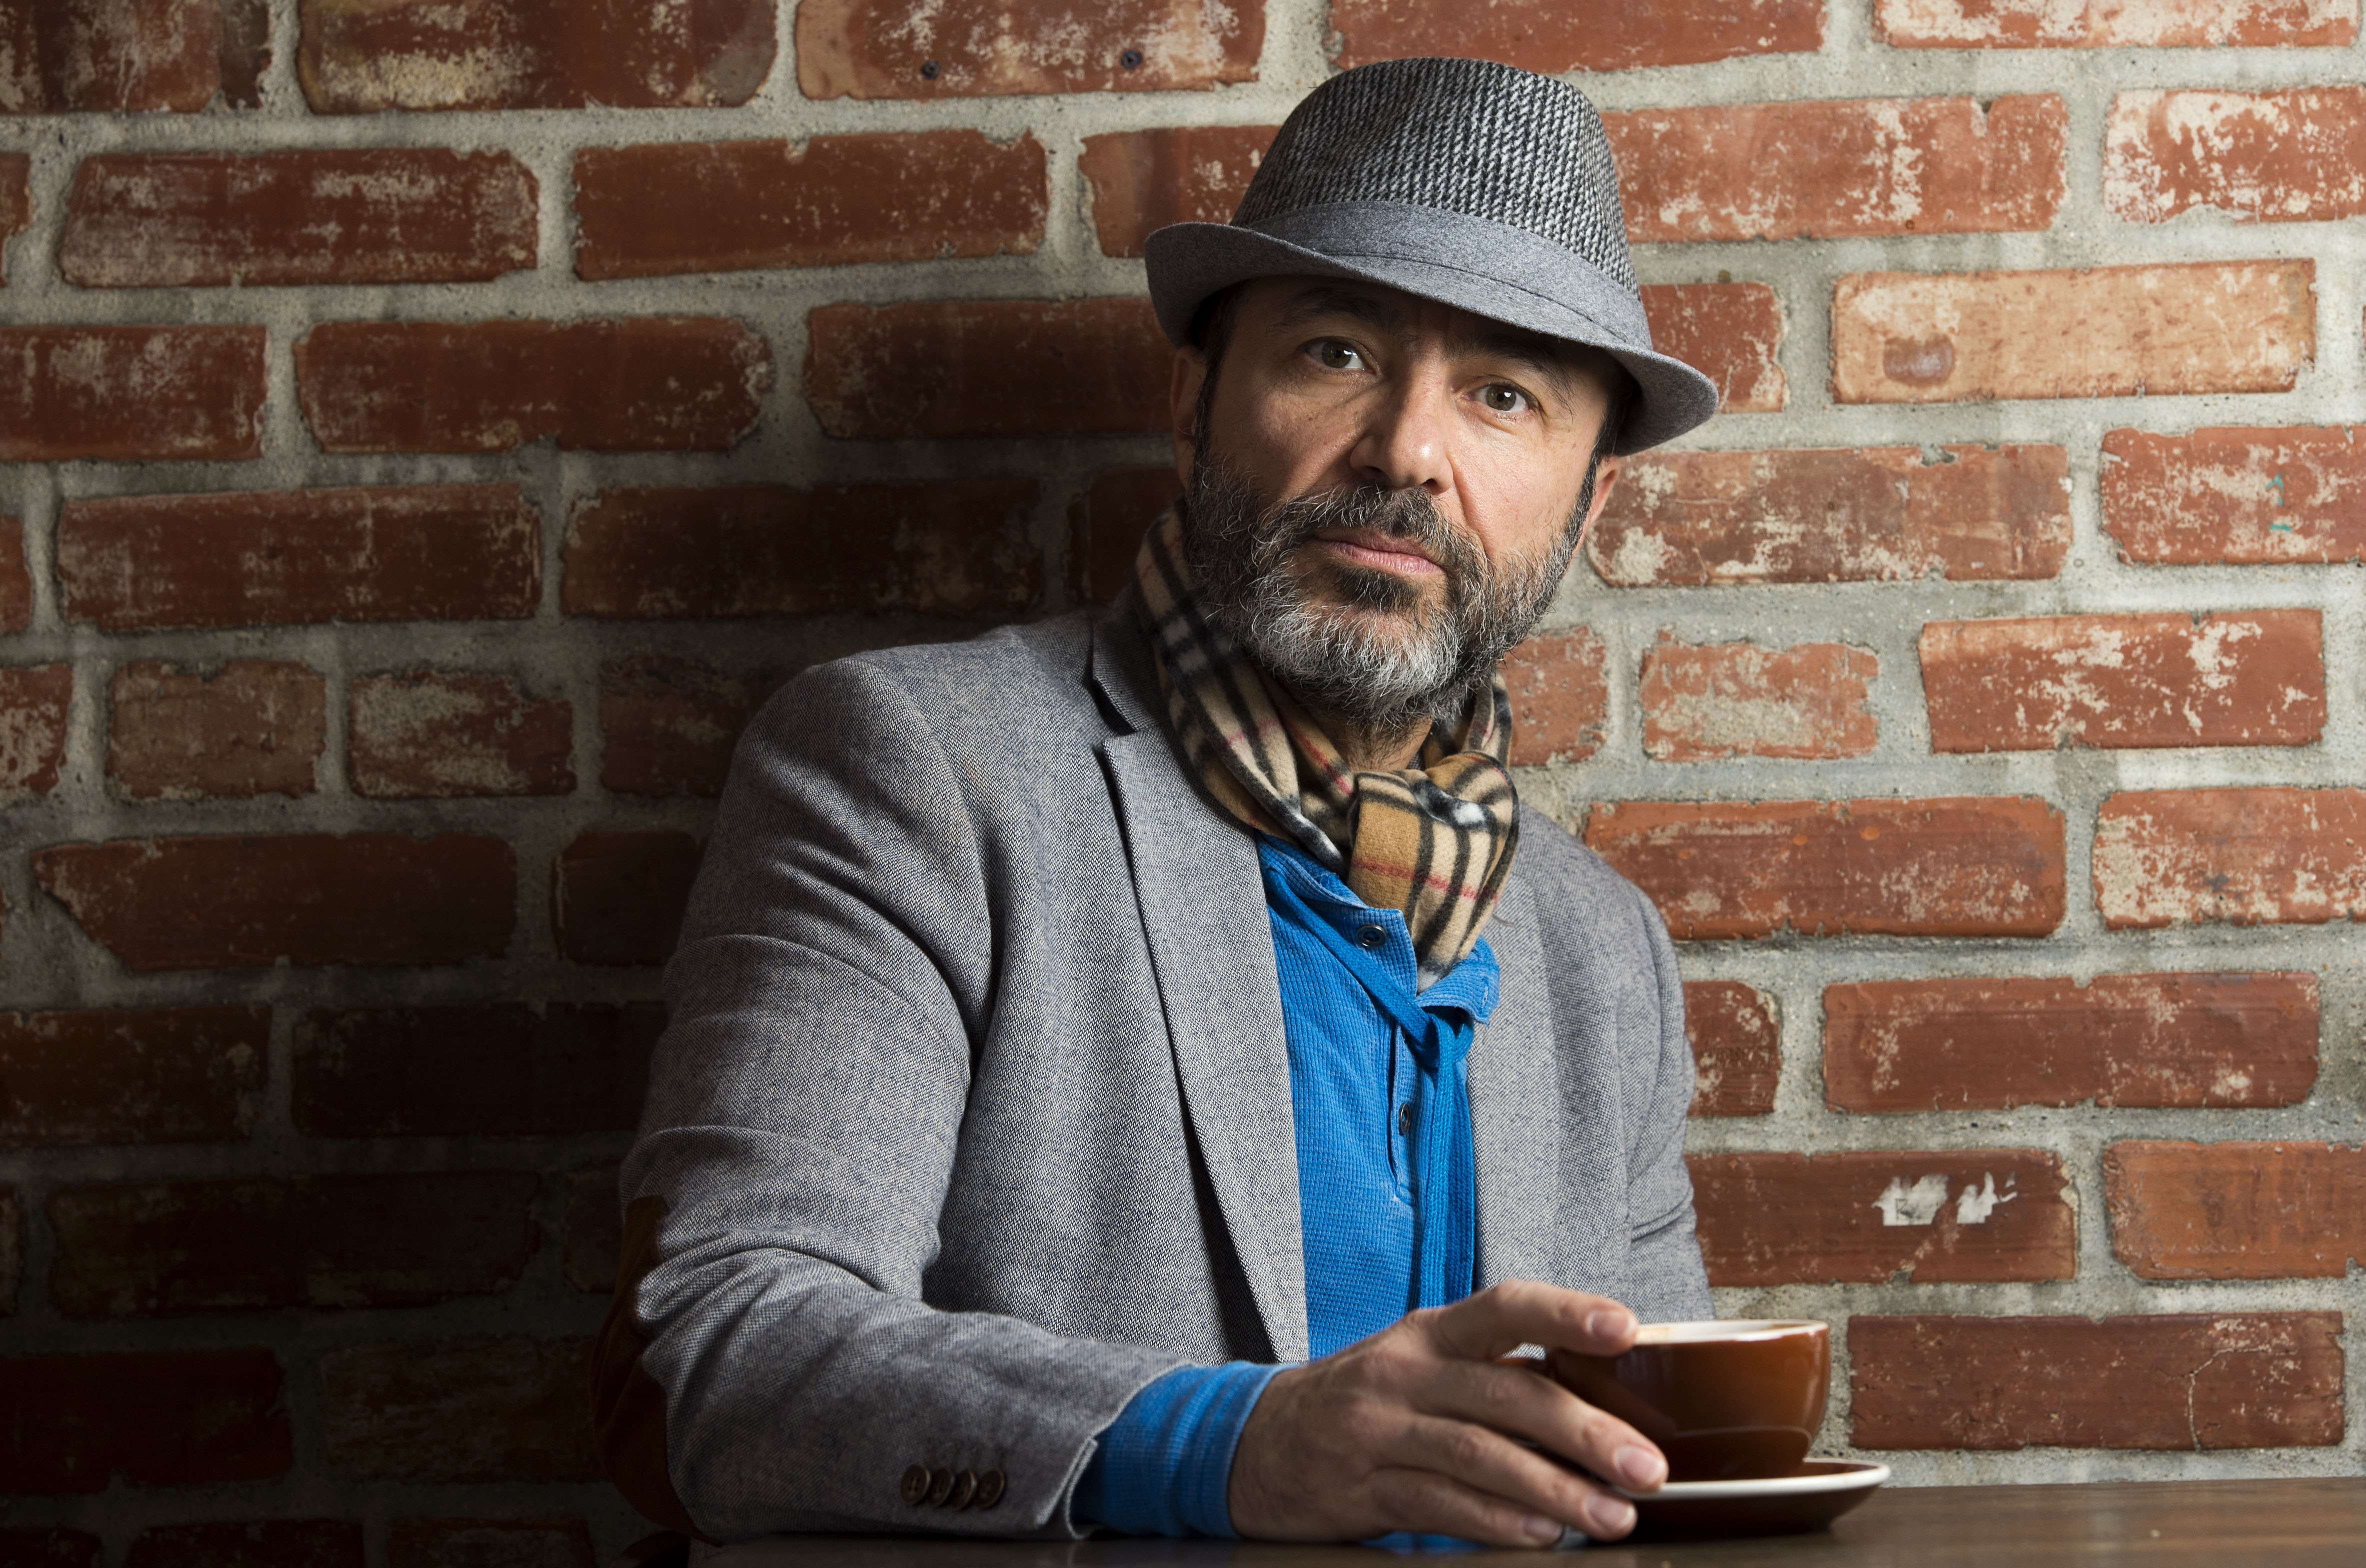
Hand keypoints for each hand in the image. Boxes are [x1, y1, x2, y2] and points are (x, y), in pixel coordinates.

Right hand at [1225, 1279, 1666, 1546]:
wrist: (1254, 1442)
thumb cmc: (1365, 1402)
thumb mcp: (1420, 1366)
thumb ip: (1493, 1374)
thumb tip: (1600, 1401)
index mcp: (1428, 1332)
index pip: (1504, 1306)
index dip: (1566, 1313)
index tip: (1626, 1329)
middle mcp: (1404, 1372)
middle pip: (1505, 1392)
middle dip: (1585, 1431)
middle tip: (1646, 1466)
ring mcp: (1378, 1429)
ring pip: (1477, 1454)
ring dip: (1554, 1490)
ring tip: (1611, 1515)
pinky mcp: (1361, 1487)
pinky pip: (1438, 1505)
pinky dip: (1495, 1523)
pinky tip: (1541, 1536)